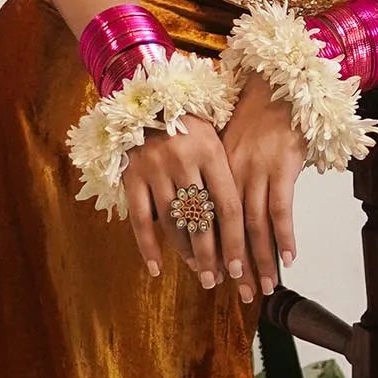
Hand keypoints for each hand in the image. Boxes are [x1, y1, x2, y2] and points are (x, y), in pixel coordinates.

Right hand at [122, 115, 248, 295]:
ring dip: (186, 252)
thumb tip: (246, 223)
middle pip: (201, 220)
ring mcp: (154, 170)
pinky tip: (157, 268)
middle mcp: (183, 161)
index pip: (228, 206)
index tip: (240, 267)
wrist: (148, 97)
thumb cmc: (190, 123)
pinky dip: (147, 246)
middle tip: (219, 280)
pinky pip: (139, 219)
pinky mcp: (131, 176)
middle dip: (212, 255)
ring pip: (172, 223)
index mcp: (211, 151)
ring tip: (199, 271)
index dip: (235, 241)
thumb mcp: (215, 138)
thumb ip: (226, 174)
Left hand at [218, 70, 309, 298]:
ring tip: (263, 287)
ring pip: (254, 225)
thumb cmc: (255, 112)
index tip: (214, 278)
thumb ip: (225, 175)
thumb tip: (223, 210)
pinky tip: (288, 258)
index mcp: (213, 170)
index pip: (209, 220)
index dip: (213, 251)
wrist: (276, 81)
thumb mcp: (230, 143)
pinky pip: (280, 208)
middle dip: (235, 266)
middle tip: (239, 296)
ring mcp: (255, 170)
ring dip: (260, 259)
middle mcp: (230, 173)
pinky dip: (284, 235)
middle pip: (230, 229)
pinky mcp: (281, 166)